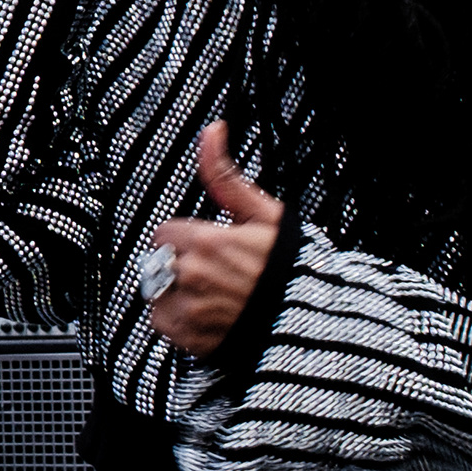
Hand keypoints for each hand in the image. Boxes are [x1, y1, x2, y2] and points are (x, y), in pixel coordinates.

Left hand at [145, 125, 284, 356]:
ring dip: (177, 292)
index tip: (210, 246)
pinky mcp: (189, 338)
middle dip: (181, 263)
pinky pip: (163, 323)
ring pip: (158, 292)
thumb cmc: (294, 269)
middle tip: (217, 272)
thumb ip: (225, 176)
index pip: (164, 232)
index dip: (187, 237)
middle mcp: (191, 276)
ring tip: (214, 294)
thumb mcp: (266, 215)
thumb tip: (211, 132)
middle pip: (160, 261)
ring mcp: (189, 309)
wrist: (313, 324)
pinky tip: (210, 314)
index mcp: (205, 242)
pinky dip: (180, 319)